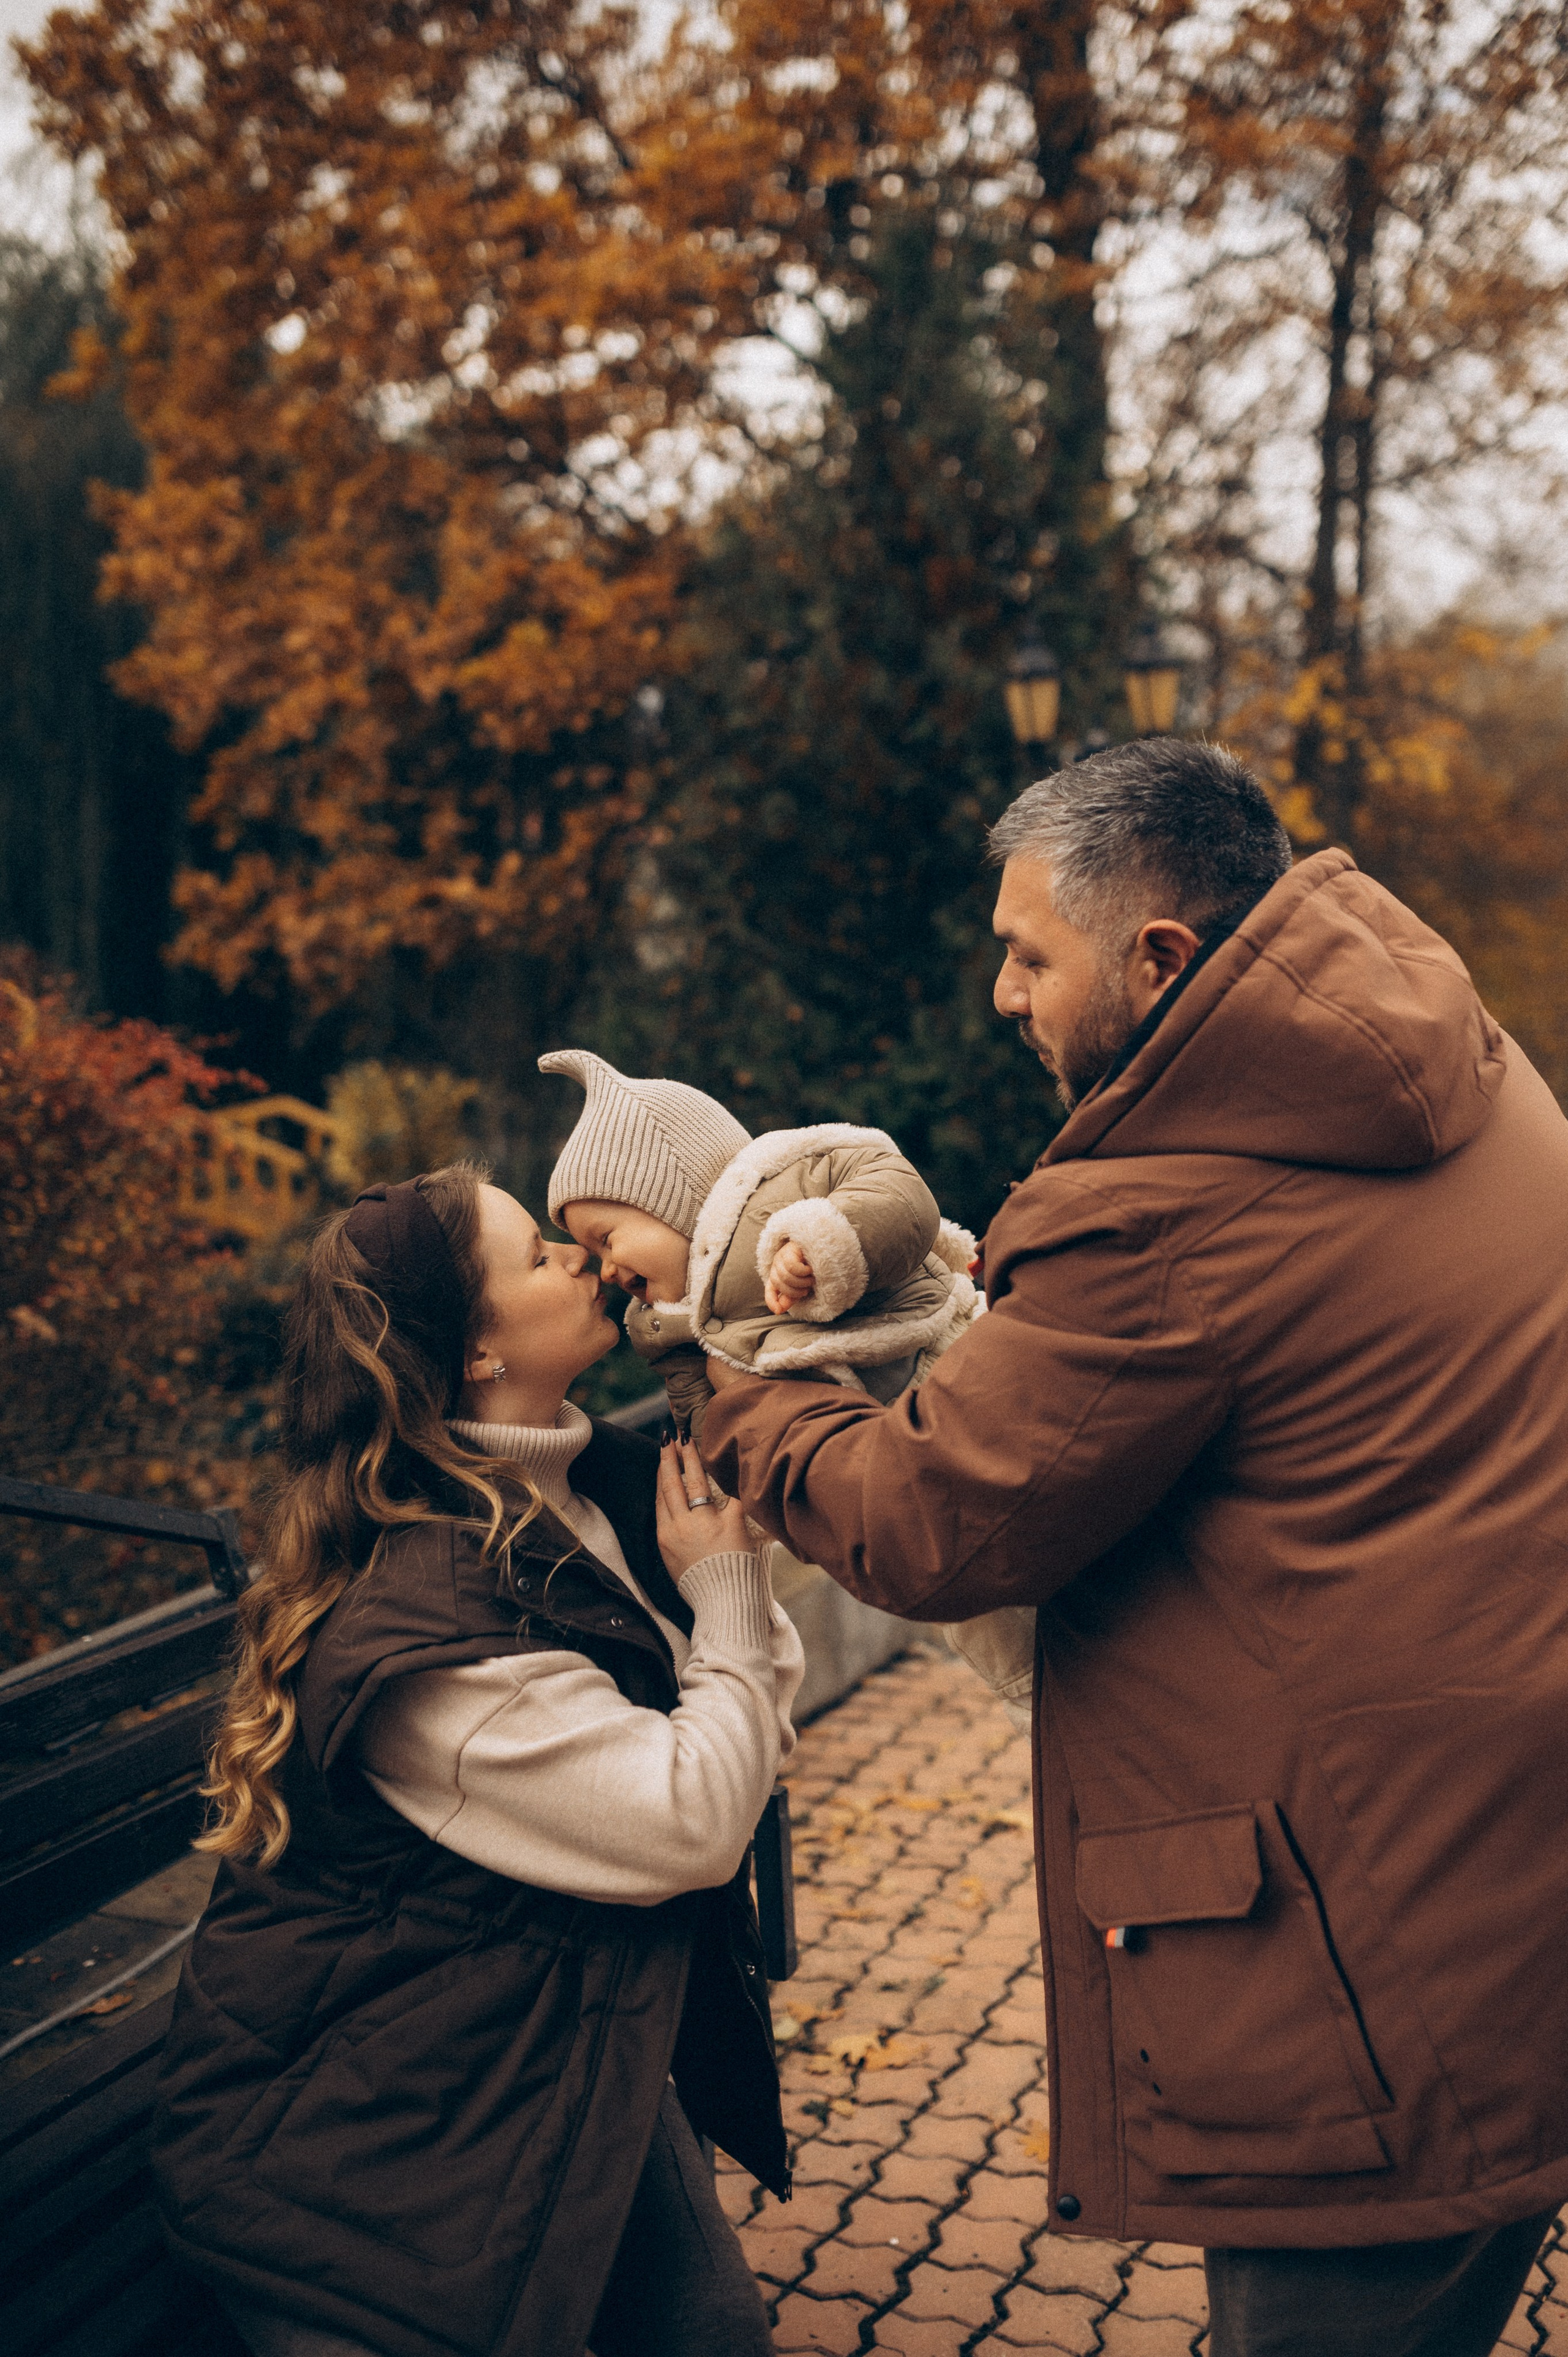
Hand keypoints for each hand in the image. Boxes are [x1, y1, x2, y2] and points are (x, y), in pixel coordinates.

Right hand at [656, 1434, 750, 1582]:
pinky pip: (733, 1495)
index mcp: (666, 1537)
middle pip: (672, 1484)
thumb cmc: (703, 1589)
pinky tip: (735, 1460)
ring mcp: (706, 1522)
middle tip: (668, 1437)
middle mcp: (681, 1525)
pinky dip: (735, 1478)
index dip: (661, 1475)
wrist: (723, 1605)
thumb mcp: (676, 1564)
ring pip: (695, 1482)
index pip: (661, 1498)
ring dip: (691, 1458)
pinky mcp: (731, 1523)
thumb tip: (678, 1520)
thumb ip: (675, 1540)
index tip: (663, 1458)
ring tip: (688, 1440)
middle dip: (669, 1458)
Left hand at [765, 1239, 815, 1316]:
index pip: (769, 1289)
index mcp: (778, 1274)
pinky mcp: (790, 1248)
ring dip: (801, 1282)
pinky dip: (803, 1271)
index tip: (778, 1311)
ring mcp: (782, 1255)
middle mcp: (777, 1264)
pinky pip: (792, 1267)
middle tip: (807, 1287)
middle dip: (794, 1291)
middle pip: (778, 1283)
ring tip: (811, 1278)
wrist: (824, 1247)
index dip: (771, 1300)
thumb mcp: (802, 1286)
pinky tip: (810, 1268)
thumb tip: (778, 1310)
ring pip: (785, 1276)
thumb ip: (790, 1297)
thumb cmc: (813, 1268)